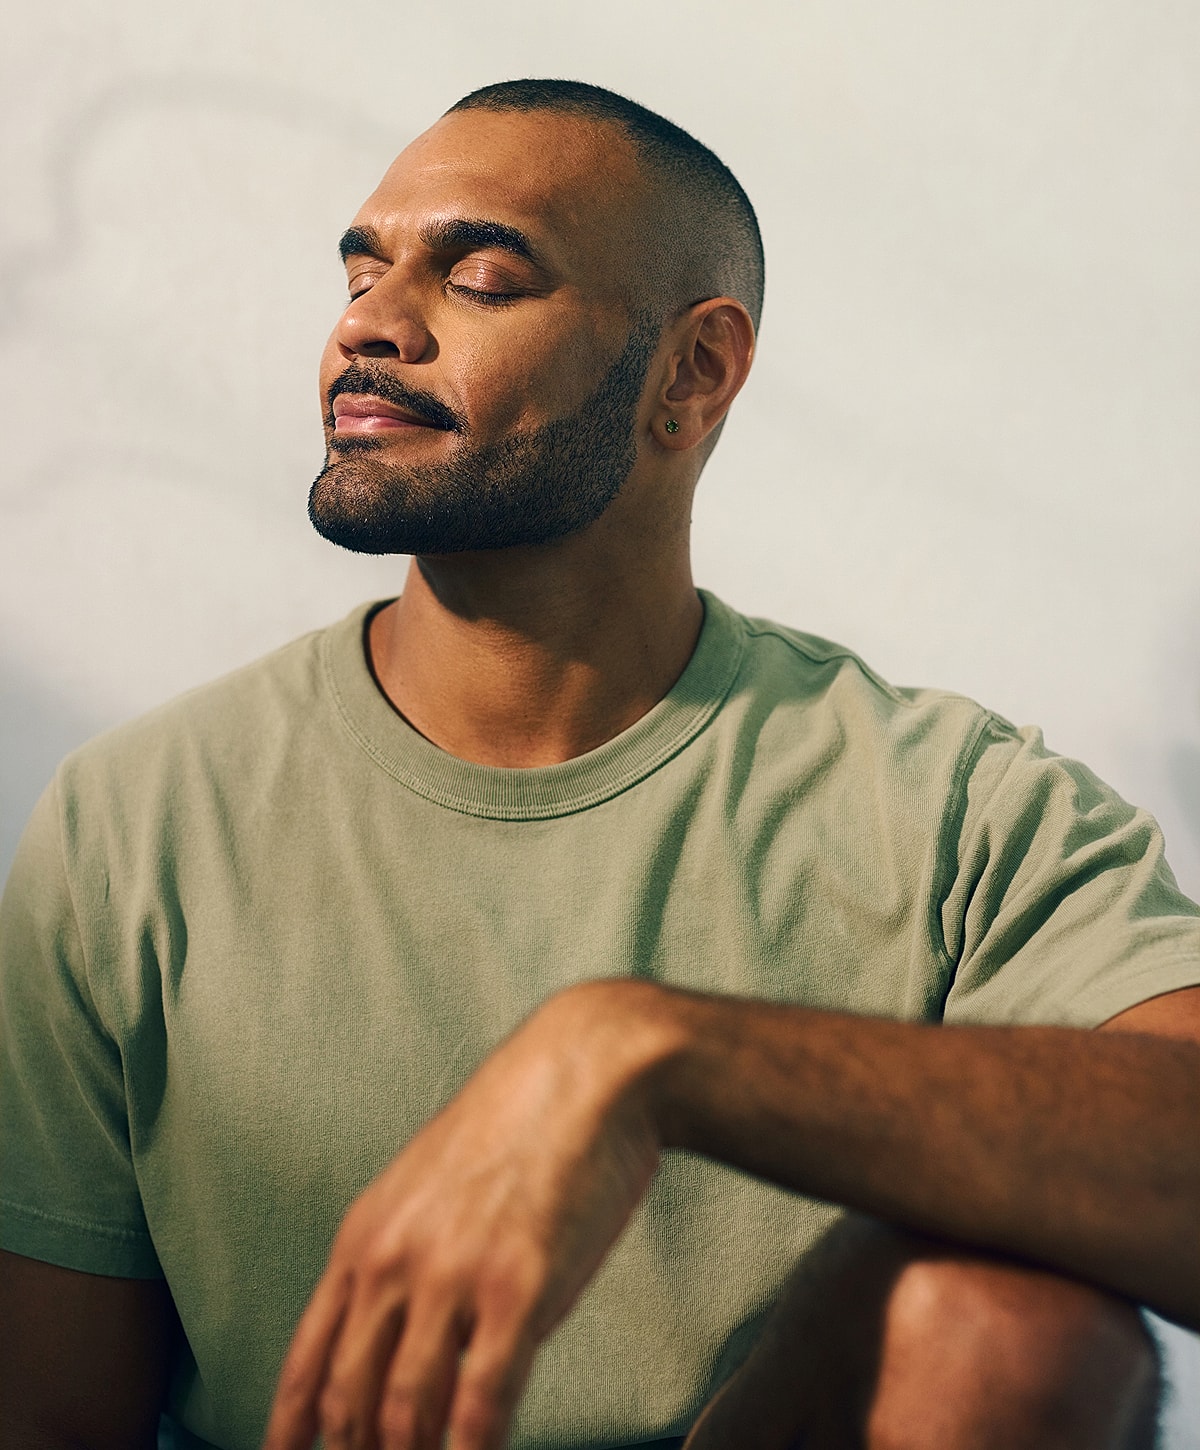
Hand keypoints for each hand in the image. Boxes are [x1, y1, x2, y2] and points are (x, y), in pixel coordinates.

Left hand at [262, 981, 668, 1449]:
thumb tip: (411, 1339)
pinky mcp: (518, 1288)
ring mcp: (453, 1276)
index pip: (307, 1361)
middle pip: (349, 1400)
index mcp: (365, 1237)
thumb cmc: (519, 1125)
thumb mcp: (428, 1182)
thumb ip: (407, 1259)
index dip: (291, 1430)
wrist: (584, 1069)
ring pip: (406, 1414)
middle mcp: (394, 1262)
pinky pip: (479, 1404)